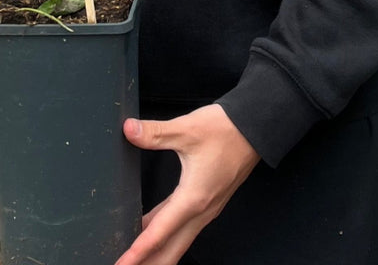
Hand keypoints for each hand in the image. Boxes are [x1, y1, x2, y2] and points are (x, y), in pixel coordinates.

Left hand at [115, 105, 259, 264]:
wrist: (255, 127)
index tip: (122, 264)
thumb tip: (130, 130)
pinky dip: (165, 235)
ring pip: (178, 241)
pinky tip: (149, 229)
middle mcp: (201, 211)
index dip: (137, 252)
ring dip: (156, 252)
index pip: (160, 234)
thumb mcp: (187, 128)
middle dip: (148, 263)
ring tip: (135, 256)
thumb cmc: (225, 130)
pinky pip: (183, 227)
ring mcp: (206, 209)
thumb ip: (155, 133)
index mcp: (193, 199)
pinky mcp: (208, 202)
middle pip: (171, 250)